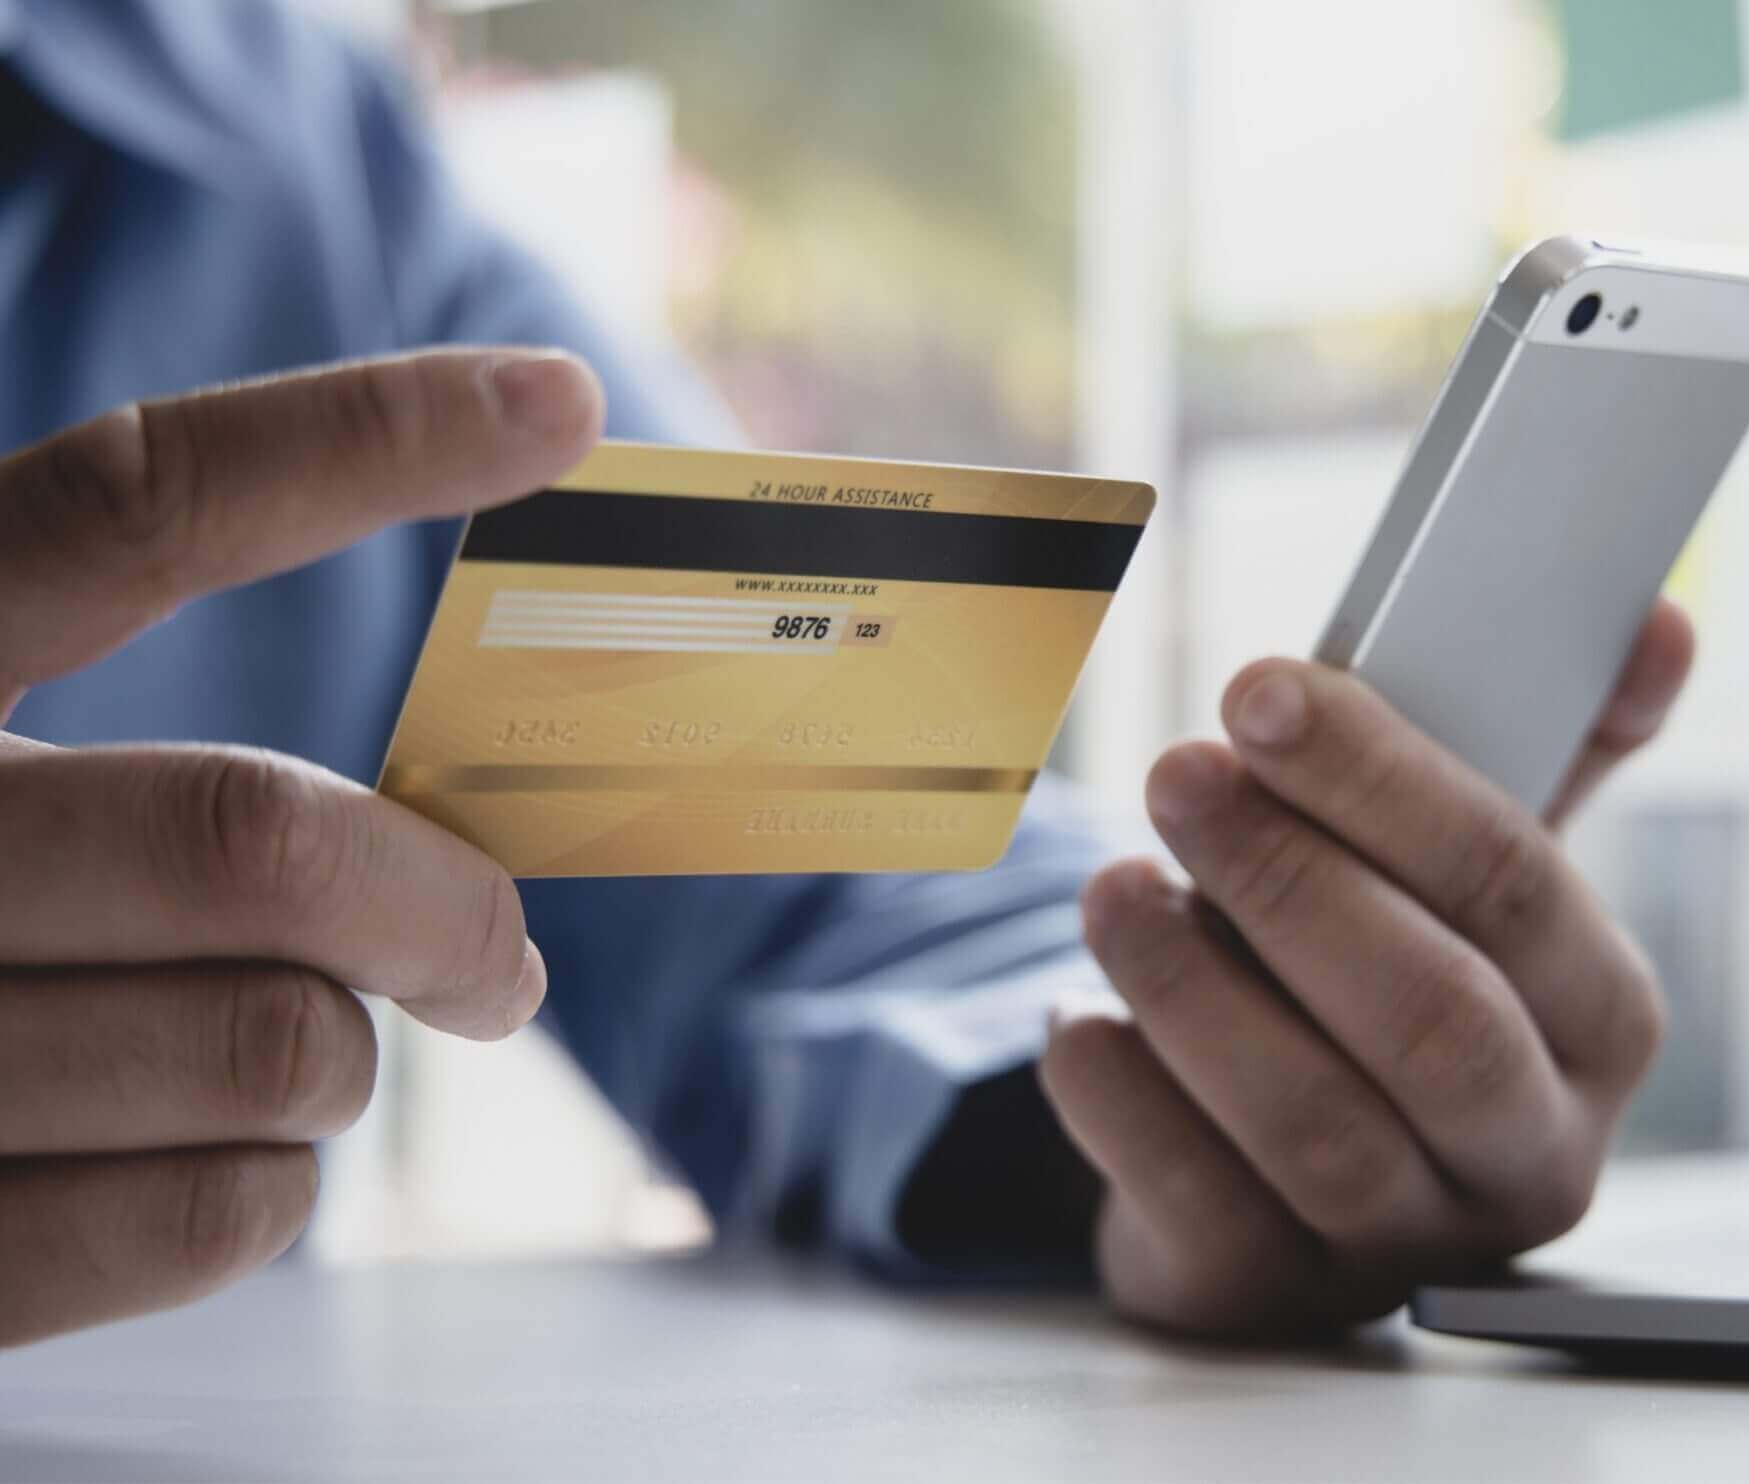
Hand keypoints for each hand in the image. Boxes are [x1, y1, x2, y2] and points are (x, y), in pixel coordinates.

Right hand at [0, 349, 603, 1346]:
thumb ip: (129, 768)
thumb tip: (431, 833)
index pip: (133, 505)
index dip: (359, 439)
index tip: (556, 399)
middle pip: (257, 842)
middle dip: (442, 907)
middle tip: (493, 956)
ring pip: (275, 1046)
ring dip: (340, 1058)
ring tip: (279, 1060)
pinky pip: (214, 1216)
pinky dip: (265, 1187)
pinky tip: (211, 1160)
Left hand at [1042, 602, 1692, 1335]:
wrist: (1283, 1177)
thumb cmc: (1390, 982)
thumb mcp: (1475, 882)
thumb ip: (1554, 751)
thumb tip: (1656, 620)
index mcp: (1603, 1023)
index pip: (1518, 888)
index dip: (1384, 782)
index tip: (1263, 692)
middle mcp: (1531, 1152)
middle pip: (1434, 1019)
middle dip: (1291, 880)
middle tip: (1178, 774)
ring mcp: (1408, 1245)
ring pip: (1314, 1122)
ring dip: (1194, 986)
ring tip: (1110, 891)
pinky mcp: (1277, 1301)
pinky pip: (1202, 1207)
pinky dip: (1127, 1104)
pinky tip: (1080, 1025)